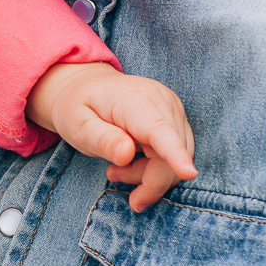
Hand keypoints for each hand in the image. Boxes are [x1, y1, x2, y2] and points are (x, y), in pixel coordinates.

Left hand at [27, 61, 195, 209]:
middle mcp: (160, 100)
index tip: (189, 173)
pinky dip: (156, 168)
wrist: (86, 85)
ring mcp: (172, 108)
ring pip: (178, 157)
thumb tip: (126, 154)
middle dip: (149, 180)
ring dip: (150, 175)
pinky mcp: (176, 118)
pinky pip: (177, 153)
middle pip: (171, 153)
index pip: (158, 128)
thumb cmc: (78, 106)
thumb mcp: (77, 125)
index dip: (174, 153)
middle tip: (112, 177)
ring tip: (115, 170)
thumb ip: (101, 139)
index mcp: (131, 99)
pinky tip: (129, 162)